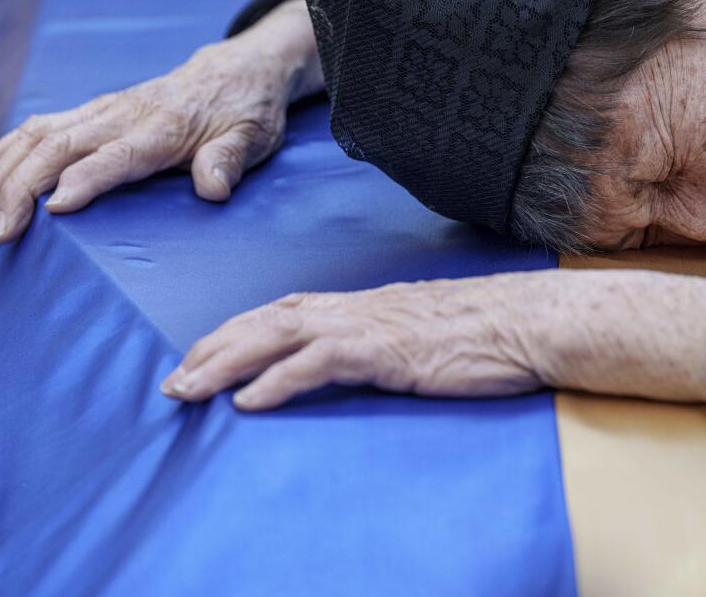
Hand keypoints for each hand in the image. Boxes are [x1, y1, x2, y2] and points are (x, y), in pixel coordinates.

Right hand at [0, 0, 321, 241]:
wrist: (238, 70)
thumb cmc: (246, 111)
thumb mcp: (253, 138)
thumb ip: (230, 161)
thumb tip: (213, 188)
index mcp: (163, 128)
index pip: (114, 156)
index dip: (83, 181)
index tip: (53, 209)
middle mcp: (125, 115)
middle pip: (59, 145)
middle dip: (22, 186)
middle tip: (4, 232)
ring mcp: (104, 111)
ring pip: (38, 132)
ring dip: (6, 170)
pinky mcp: (94, 112)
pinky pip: (40, 127)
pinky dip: (10, 154)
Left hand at [160, 269, 705, 410]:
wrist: (532, 321)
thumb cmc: (490, 332)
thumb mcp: (428, 334)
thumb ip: (390, 342)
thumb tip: (365, 360)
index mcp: (367, 304)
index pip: (287, 311)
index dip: (239, 331)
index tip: (203, 354)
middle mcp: (359, 307)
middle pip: (268, 319)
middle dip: (215, 348)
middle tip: (173, 381)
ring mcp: (371, 325)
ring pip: (280, 336)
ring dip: (227, 363)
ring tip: (187, 390)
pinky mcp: (387, 350)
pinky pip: (320, 362)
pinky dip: (277, 380)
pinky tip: (249, 401)